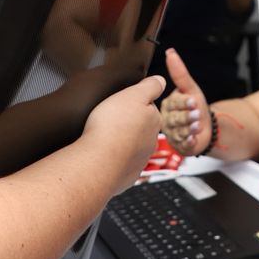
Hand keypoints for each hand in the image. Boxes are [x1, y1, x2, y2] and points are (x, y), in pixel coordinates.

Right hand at [83, 74, 165, 193]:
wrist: (97, 163)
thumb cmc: (112, 127)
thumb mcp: (132, 95)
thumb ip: (150, 87)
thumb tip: (161, 81)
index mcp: (153, 121)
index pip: (149, 107)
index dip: (134, 103)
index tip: (123, 104)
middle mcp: (151, 143)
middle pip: (141, 128)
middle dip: (129, 124)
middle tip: (111, 120)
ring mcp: (139, 161)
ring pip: (132, 147)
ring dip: (122, 142)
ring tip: (104, 137)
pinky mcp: (126, 176)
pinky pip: (121, 165)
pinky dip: (114, 160)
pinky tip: (103, 155)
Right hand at [160, 49, 211, 156]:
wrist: (207, 128)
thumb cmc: (196, 106)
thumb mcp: (190, 89)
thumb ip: (179, 73)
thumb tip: (170, 52)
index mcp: (167, 106)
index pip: (174, 104)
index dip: (184, 103)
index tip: (193, 100)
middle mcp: (167, 120)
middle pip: (175, 119)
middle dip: (187, 116)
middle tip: (196, 113)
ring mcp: (172, 135)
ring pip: (179, 132)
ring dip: (189, 129)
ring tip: (198, 125)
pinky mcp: (179, 146)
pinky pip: (183, 145)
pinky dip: (189, 142)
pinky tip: (193, 139)